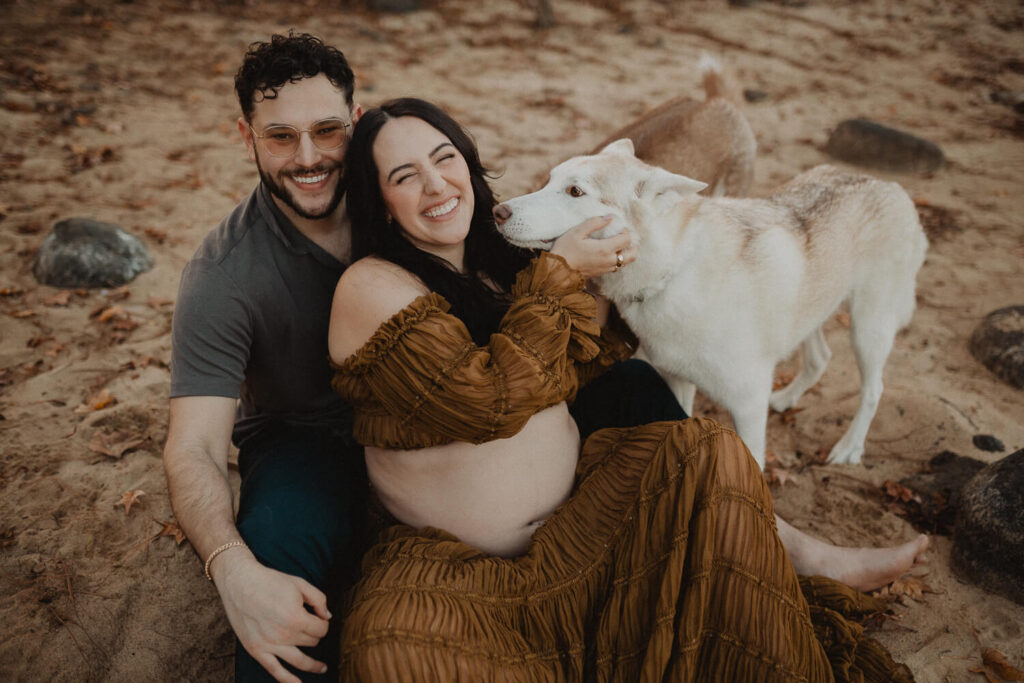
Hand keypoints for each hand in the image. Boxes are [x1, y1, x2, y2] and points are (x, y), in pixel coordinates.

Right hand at [214, 551, 331, 682]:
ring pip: (300, 661)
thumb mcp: (300, 584)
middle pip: (312, 642)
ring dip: (314, 665)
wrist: (239, 582)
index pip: (322, 629)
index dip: (324, 622)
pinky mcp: (256, 650)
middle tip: (312, 626)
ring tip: (322, 668)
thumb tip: (328, 617)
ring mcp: (269, 645)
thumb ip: (319, 600)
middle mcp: (284, 634)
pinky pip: (274, 670)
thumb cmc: (270, 581)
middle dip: (315, 634)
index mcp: (296, 617)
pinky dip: (288, 680)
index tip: (319, 617)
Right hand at [550, 216, 636, 278]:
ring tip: (619, 245)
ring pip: (625, 263)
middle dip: (633, 245)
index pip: (626, 240)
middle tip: (625, 237)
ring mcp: (605, 269)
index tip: (620, 227)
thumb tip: (609, 217)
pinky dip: (618, 260)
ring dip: (625, 254)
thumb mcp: (577, 232)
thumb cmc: (565, 250)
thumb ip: (594, 223)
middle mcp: (608, 261)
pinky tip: (609, 254)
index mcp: (605, 249)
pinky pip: (616, 267)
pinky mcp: (601, 274)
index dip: (626, 231)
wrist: (556, 271)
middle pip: (632, 255)